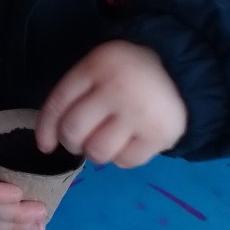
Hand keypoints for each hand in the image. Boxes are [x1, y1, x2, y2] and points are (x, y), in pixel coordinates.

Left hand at [34, 40, 187, 167]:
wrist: (183, 70)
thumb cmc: (129, 73)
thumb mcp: (99, 68)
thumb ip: (75, 94)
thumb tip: (47, 141)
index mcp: (95, 67)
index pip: (58, 104)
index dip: (45, 129)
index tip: (45, 145)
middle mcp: (115, 89)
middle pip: (73, 132)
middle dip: (72, 142)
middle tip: (83, 139)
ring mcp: (138, 113)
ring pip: (97, 152)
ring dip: (96, 153)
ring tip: (107, 140)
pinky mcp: (159, 134)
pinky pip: (125, 162)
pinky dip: (122, 157)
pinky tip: (129, 142)